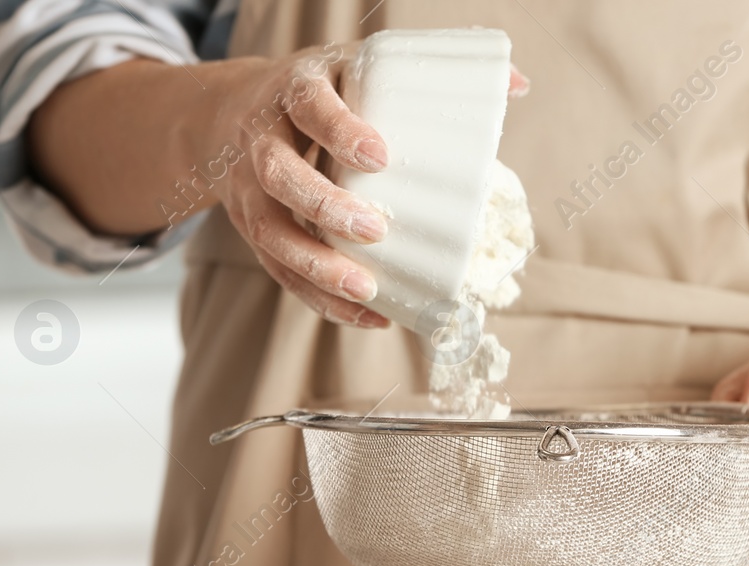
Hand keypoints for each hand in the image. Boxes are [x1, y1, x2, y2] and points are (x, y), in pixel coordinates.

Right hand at [193, 49, 526, 328]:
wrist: (230, 114)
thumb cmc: (320, 95)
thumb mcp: (358, 68)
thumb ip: (430, 77)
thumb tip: (518, 86)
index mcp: (294, 91)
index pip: (310, 106)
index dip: (340, 130)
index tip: (379, 156)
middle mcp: (261, 140)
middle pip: (281, 175)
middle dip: (325, 206)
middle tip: (375, 229)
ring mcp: (249, 190)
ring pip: (271, 233)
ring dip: (317, 266)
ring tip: (366, 288)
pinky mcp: (252, 230)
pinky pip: (279, 270)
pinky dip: (320, 297)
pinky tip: (367, 314)